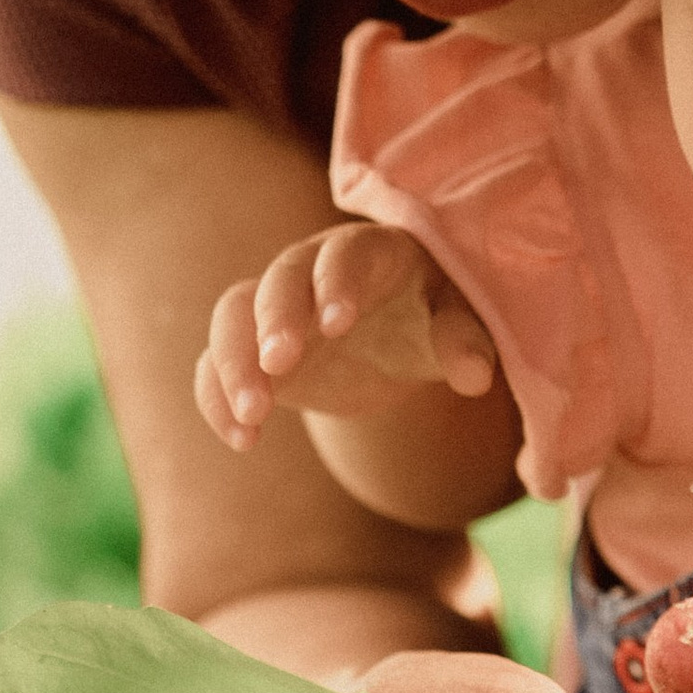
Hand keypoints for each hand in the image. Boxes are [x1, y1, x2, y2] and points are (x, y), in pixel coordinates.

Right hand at [195, 222, 497, 449]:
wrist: (391, 336)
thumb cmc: (430, 316)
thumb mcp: (457, 323)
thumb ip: (464, 340)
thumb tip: (476, 376)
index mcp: (369, 252)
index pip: (346, 256)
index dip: (339, 284)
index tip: (337, 326)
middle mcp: (310, 269)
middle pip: (279, 280)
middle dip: (274, 321)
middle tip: (276, 367)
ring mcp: (274, 307)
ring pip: (234, 316)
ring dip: (234, 363)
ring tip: (253, 417)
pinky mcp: (251, 347)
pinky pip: (217, 363)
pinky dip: (217, 397)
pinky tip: (242, 440)